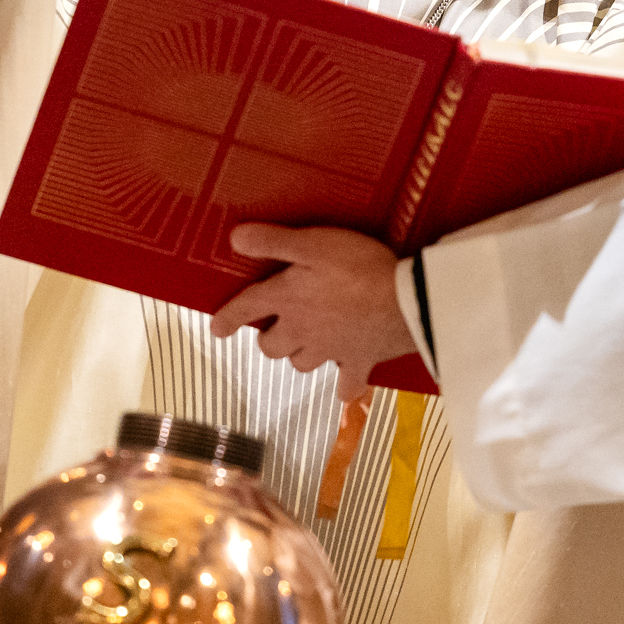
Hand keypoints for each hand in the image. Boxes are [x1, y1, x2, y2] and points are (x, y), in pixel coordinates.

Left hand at [209, 225, 415, 397]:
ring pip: (302, 364)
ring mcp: (331, 350)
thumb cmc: (359, 267)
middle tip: (278, 328)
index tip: (217, 329)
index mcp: (287, 300)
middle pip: (271, 347)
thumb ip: (273, 241)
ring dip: (300, 356)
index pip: (246, 309)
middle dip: (270, 339)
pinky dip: (344, 386)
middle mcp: (302, 331)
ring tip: (310, 343)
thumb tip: (235, 238)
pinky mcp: (360, 362)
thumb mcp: (313, 242)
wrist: (406, 300)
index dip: (228, 318)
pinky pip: (347, 384)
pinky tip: (346, 384)